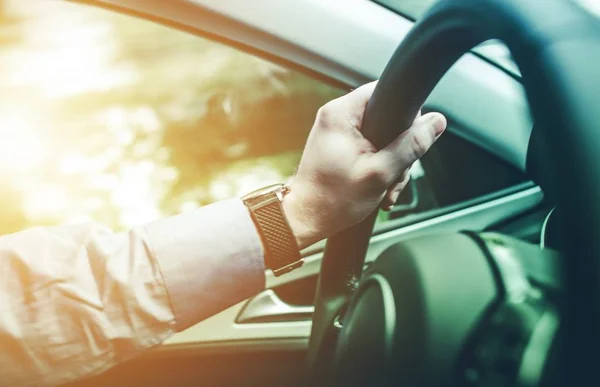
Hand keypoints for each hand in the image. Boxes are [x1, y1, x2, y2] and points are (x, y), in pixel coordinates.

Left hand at [283, 81, 446, 248]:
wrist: (306, 219)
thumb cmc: (332, 200)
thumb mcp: (381, 173)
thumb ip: (411, 146)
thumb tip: (436, 123)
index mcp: (341, 114)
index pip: (386, 92)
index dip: (406, 115)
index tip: (409, 140)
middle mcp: (336, 117)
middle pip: (388, 118)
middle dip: (399, 151)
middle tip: (395, 176)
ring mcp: (337, 132)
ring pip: (382, 137)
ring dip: (391, 164)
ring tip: (386, 188)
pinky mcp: (339, 146)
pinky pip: (370, 148)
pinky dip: (379, 167)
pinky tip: (380, 188)